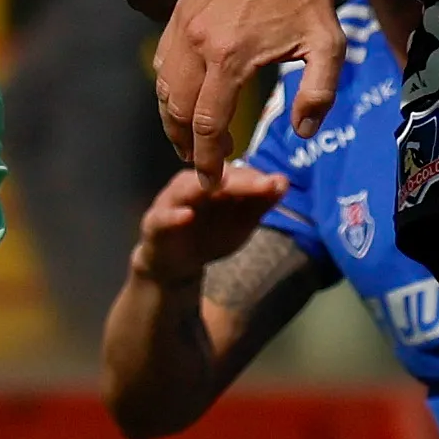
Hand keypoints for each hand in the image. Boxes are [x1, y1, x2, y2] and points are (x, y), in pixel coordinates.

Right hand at [130, 167, 292, 284]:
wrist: (176, 265)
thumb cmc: (210, 236)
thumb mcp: (241, 223)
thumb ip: (260, 203)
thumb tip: (283, 181)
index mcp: (214, 179)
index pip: (238, 174)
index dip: (258, 178)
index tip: (278, 183)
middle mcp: (192, 182)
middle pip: (215, 176)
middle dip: (240, 180)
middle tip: (263, 183)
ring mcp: (171, 201)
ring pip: (187, 188)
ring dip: (205, 188)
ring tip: (226, 188)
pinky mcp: (155, 222)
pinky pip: (163, 216)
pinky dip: (173, 215)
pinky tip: (186, 215)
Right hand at [155, 0, 345, 176]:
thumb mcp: (329, 48)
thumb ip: (318, 95)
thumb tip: (302, 133)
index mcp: (231, 58)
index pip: (208, 125)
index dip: (207, 160)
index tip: (213, 182)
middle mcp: (198, 43)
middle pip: (177, 112)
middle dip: (186, 146)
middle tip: (203, 164)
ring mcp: (183, 24)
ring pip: (163, 88)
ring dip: (173, 118)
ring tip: (193, 137)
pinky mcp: (179, 10)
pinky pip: (162, 60)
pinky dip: (168, 87)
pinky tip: (187, 97)